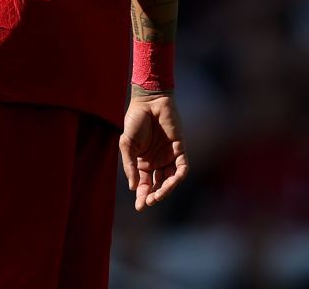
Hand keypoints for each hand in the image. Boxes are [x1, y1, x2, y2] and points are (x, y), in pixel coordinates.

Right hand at [120, 92, 188, 210]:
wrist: (149, 102)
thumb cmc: (135, 121)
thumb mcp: (126, 144)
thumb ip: (129, 165)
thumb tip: (133, 187)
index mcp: (143, 163)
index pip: (144, 185)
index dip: (141, 196)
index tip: (139, 207)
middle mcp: (157, 163)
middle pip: (157, 185)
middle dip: (153, 196)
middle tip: (147, 203)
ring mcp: (169, 157)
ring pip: (170, 180)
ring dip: (165, 190)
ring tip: (156, 196)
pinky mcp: (180, 150)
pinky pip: (181, 168)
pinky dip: (177, 177)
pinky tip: (169, 183)